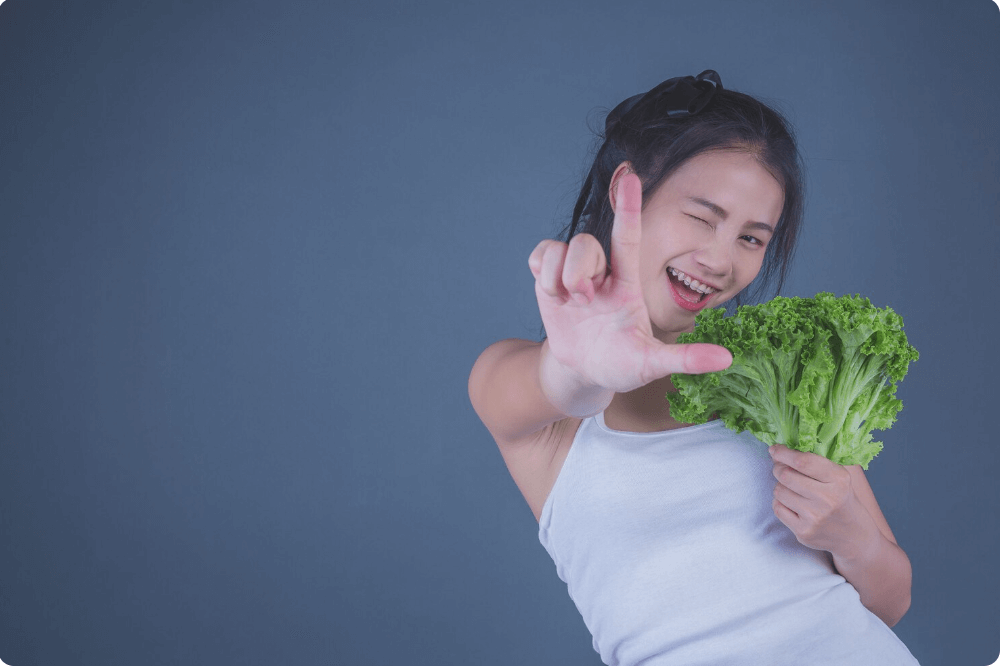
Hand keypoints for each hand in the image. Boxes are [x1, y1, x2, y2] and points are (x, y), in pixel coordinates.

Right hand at [527, 171, 732, 393]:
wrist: (584, 373)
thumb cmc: (621, 365)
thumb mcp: (652, 364)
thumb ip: (685, 359)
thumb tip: (727, 359)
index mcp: (627, 283)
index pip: (628, 236)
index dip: (628, 207)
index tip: (631, 177)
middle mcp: (602, 272)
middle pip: (587, 243)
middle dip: (580, 270)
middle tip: (585, 300)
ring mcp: (574, 274)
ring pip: (562, 248)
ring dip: (560, 277)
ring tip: (569, 303)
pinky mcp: (550, 280)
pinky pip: (541, 255)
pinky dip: (543, 274)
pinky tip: (553, 295)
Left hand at [769, 444, 880, 559]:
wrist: (854, 536)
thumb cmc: (842, 500)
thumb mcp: (840, 477)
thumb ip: (816, 461)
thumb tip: (781, 450)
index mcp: (839, 479)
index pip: (803, 461)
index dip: (784, 453)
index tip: (774, 449)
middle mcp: (828, 498)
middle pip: (786, 475)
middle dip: (778, 468)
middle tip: (780, 467)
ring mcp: (814, 517)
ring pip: (779, 491)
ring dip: (780, 486)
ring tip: (791, 488)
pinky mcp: (803, 531)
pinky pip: (777, 508)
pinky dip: (780, 502)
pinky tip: (791, 503)